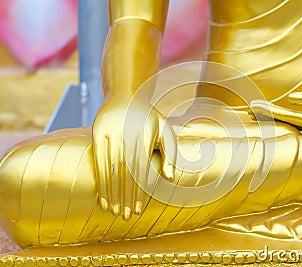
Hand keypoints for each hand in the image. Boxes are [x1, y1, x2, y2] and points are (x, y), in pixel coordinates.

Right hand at [93, 95, 176, 219]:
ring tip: (114, 212)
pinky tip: (102, 197)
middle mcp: (127, 135)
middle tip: (126, 217)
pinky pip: (98, 162)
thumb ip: (170, 154)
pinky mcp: (97, 133)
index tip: (139, 210)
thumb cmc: (150, 117)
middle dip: (125, 198)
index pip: (142, 172)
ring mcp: (110, 133)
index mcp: (145, 136)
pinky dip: (101, 181)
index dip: (140, 193)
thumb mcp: (165, 130)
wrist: (127, 93)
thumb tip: (170, 178)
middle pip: (126, 174)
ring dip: (112, 193)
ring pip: (111, 170)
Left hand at [250, 87, 301, 131]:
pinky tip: (275, 114)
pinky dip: (283, 116)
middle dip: (265, 115)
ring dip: (272, 116)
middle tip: (248, 109)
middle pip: (284, 121)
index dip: (269, 111)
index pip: (287, 116)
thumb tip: (293, 98)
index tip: (253, 106)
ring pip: (289, 121)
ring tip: (255, 112)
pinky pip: (296, 119)